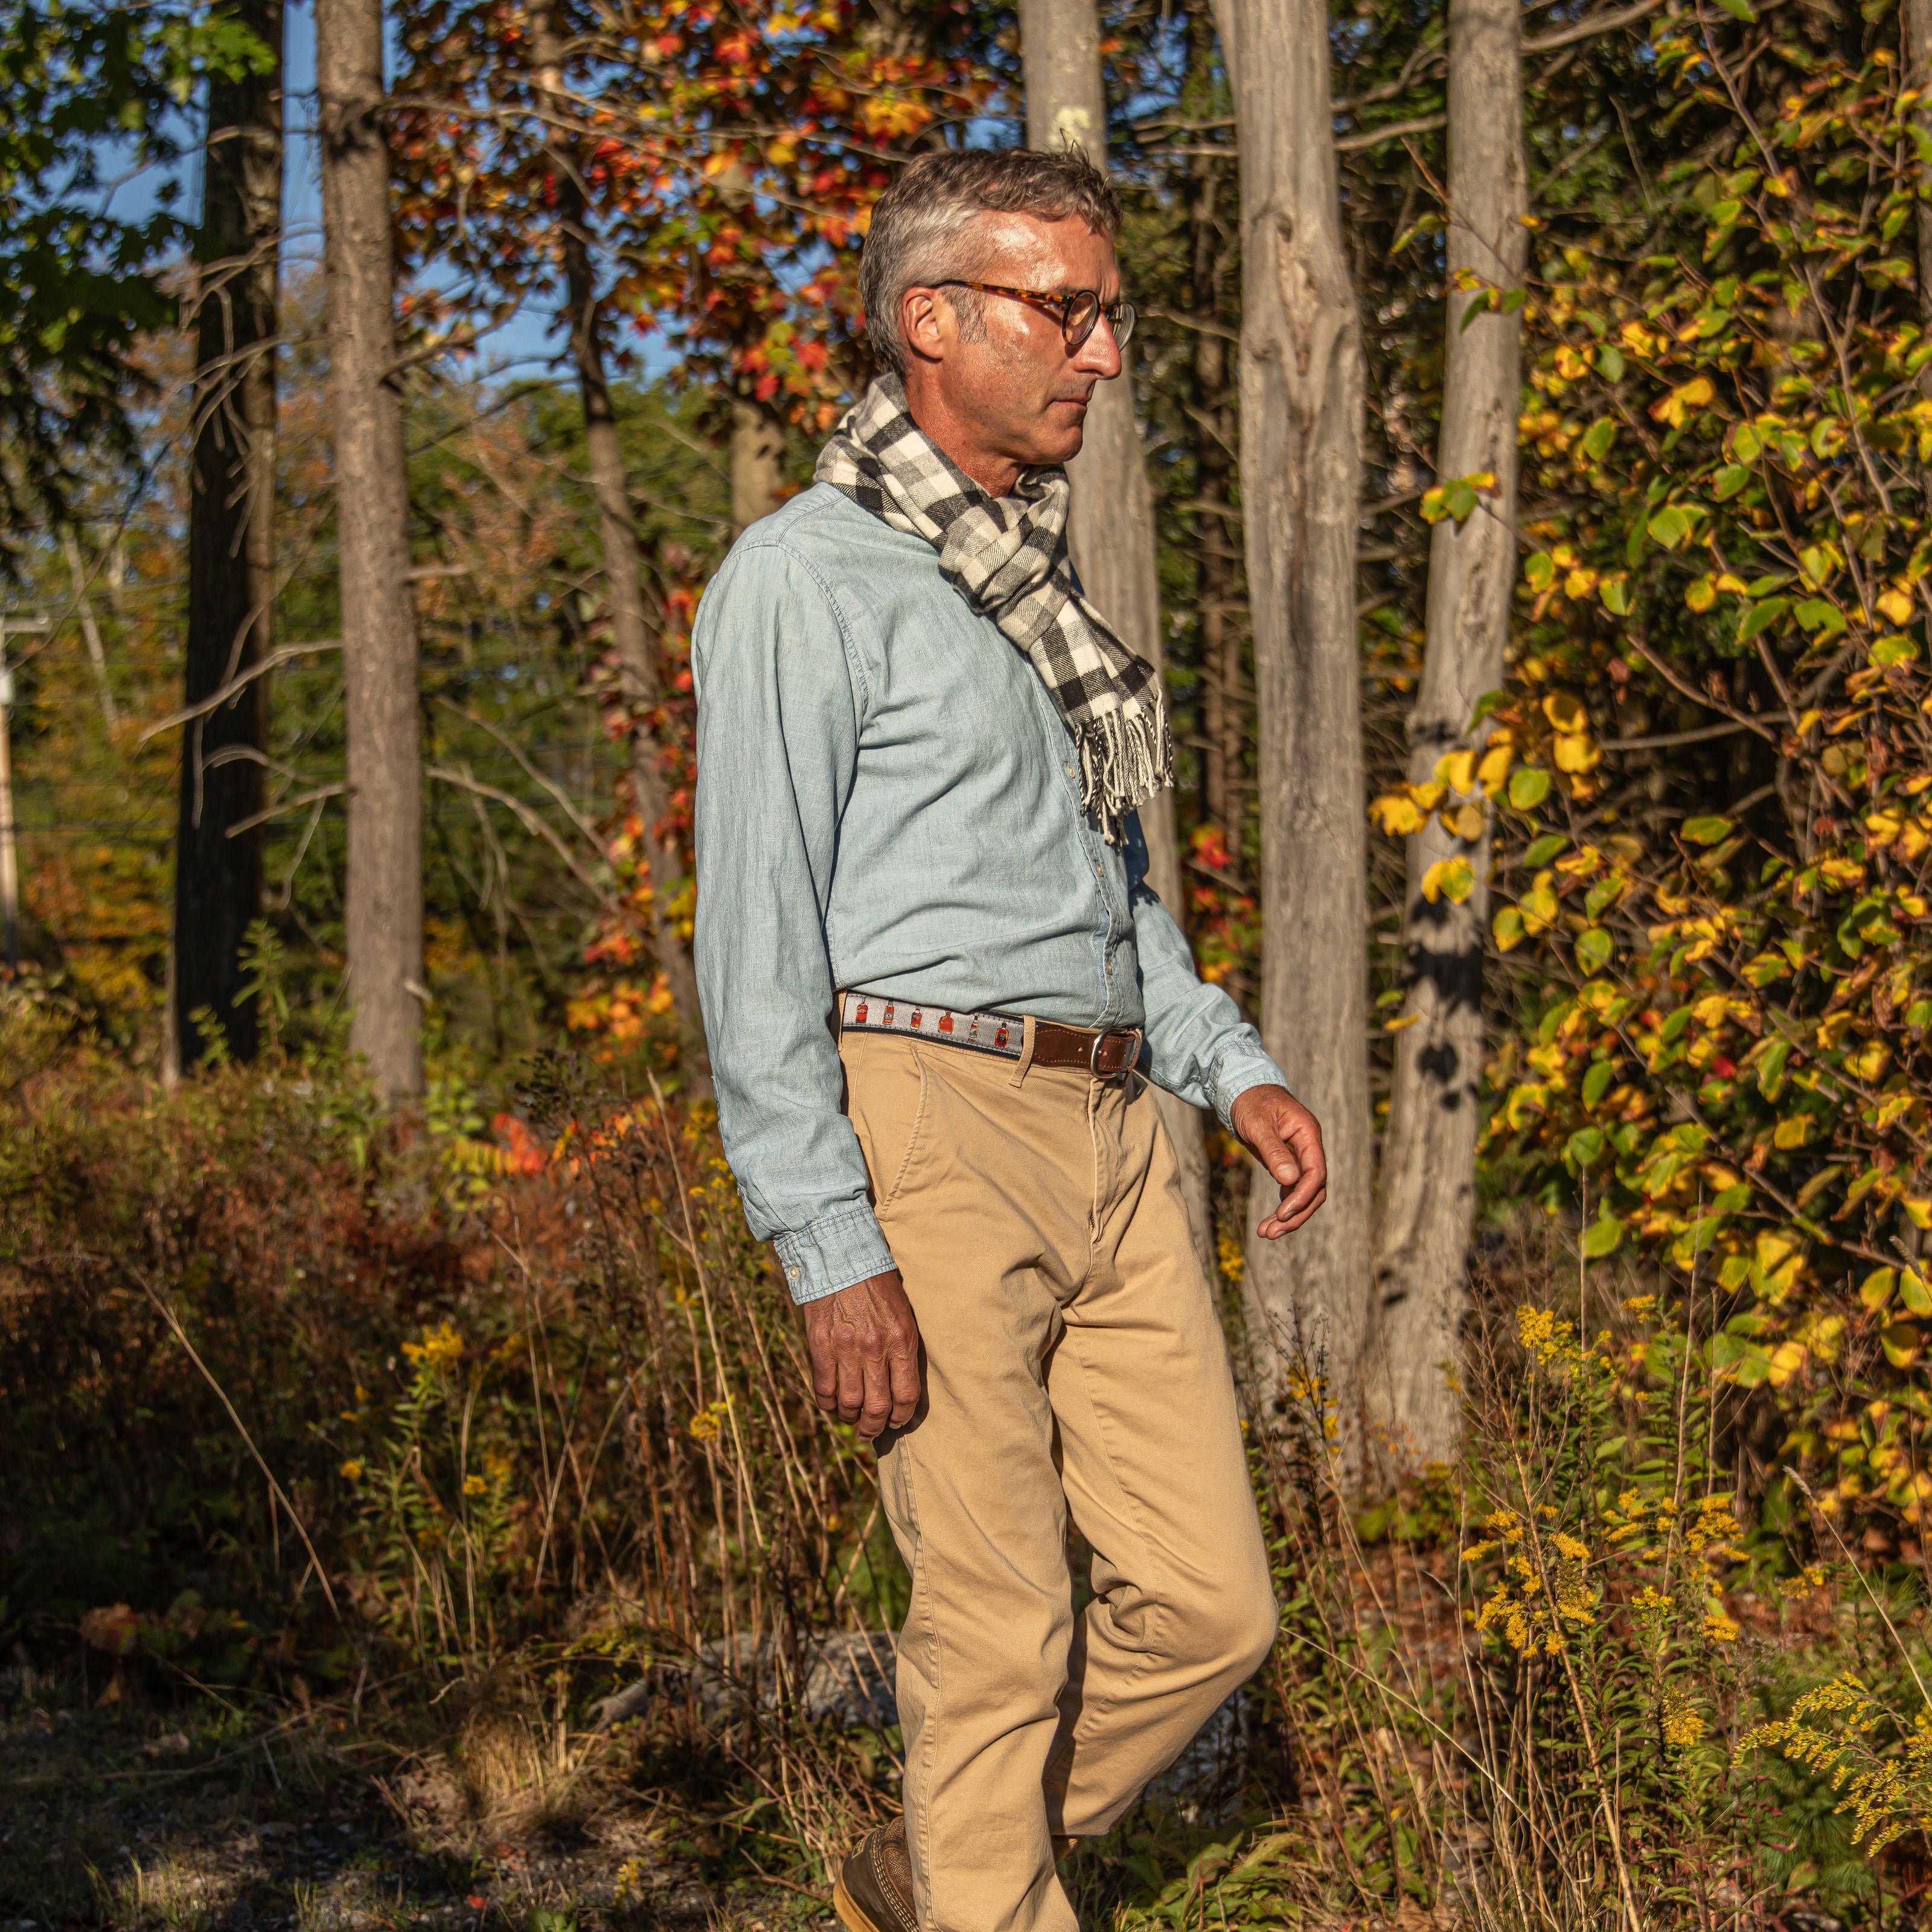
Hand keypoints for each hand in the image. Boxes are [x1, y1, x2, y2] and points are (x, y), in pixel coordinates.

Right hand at [801, 1268, 922, 1438]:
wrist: (841, 1255)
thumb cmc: (877, 1283)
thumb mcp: (903, 1311)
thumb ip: (902, 1346)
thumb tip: (899, 1383)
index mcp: (902, 1339)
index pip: (907, 1395)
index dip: (901, 1417)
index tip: (896, 1422)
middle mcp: (876, 1348)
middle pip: (878, 1407)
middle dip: (874, 1428)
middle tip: (870, 1433)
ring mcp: (846, 1348)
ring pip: (850, 1403)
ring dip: (851, 1419)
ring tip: (852, 1420)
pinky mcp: (820, 1344)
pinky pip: (824, 1387)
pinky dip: (827, 1403)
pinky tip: (831, 1405)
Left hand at [1230, 1085, 1326, 1238]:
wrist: (1243, 1091)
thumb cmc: (1251, 1102)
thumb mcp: (1258, 1124)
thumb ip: (1274, 1150)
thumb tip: (1289, 1180)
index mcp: (1308, 1134)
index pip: (1316, 1173)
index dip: (1302, 1196)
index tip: (1282, 1213)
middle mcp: (1308, 1148)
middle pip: (1314, 1189)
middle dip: (1295, 1214)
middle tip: (1271, 1232)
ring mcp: (1300, 1157)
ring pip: (1303, 1194)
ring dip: (1288, 1216)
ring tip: (1266, 1233)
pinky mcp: (1288, 1164)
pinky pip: (1292, 1190)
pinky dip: (1282, 1207)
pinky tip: (1269, 1222)